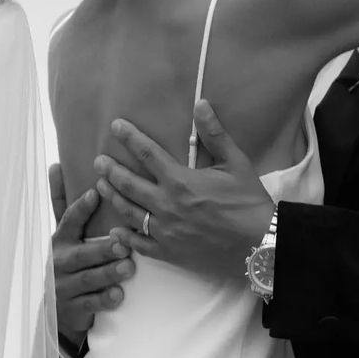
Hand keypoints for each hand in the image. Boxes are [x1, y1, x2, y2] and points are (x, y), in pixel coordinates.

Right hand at [49, 164, 133, 340]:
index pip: (68, 221)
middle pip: (81, 254)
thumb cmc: (66, 260)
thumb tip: (55, 165)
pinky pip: (90, 304)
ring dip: (108, 272)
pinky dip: (104, 300)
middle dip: (102, 248)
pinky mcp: (73, 309)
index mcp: (59, 240)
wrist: (54, 307)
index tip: (94, 193)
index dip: (80, 208)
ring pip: (88, 279)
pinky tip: (118, 295)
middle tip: (124, 243)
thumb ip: (61, 202)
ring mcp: (65, 287)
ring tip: (128, 267)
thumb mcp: (63, 233)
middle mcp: (60, 262)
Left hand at [94, 101, 275, 278]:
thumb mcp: (236, 163)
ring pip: (129, 212)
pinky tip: (115, 231)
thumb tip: (201, 104)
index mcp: (180, 181)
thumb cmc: (249, 203)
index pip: (147, 154)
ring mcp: (165, 231)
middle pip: (129, 184)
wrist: (260, 246)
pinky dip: (125, 237)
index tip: (115, 127)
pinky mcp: (169, 253)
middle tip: (98, 162)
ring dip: (113, 198)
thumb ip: (215, 134)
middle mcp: (166, 205)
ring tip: (101, 187)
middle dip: (111, 171)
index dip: (130, 138)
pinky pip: (140, 244)